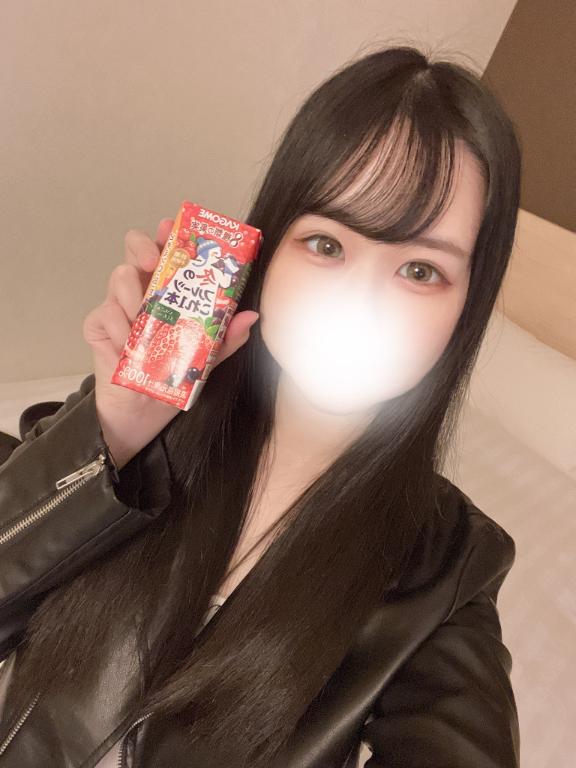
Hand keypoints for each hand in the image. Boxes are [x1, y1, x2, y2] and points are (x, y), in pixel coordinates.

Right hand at [82, 218, 258, 468]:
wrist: (144, 409)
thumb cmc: (173, 374)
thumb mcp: (207, 358)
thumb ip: (226, 338)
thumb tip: (251, 316)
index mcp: (167, 289)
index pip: (166, 250)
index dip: (166, 233)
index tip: (170, 227)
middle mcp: (141, 289)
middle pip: (135, 249)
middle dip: (143, 248)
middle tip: (153, 263)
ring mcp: (117, 305)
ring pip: (119, 278)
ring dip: (133, 297)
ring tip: (145, 322)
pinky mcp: (98, 326)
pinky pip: (105, 314)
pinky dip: (120, 329)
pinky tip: (129, 348)